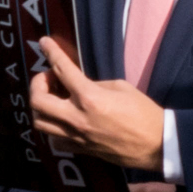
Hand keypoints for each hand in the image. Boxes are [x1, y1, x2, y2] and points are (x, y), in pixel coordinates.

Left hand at [32, 37, 167, 169]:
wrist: (154, 143)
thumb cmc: (142, 111)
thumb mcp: (120, 87)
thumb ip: (94, 84)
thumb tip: (78, 85)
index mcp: (89, 97)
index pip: (62, 69)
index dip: (51, 52)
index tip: (44, 41)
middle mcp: (77, 117)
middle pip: (38, 101)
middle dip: (38, 84)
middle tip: (50, 77)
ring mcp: (75, 136)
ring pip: (39, 122)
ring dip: (41, 106)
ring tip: (53, 97)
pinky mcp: (79, 149)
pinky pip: (53, 138)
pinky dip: (51, 126)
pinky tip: (62, 118)